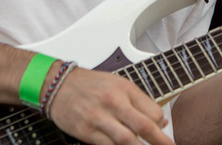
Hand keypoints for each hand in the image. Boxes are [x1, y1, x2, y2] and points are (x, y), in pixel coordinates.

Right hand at [47, 67, 173, 144]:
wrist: (57, 84)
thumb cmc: (90, 84)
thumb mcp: (118, 83)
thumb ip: (139, 100)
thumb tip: (160, 120)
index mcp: (124, 89)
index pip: (151, 111)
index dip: (161, 124)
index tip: (165, 132)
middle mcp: (113, 102)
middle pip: (143, 126)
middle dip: (159, 141)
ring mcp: (99, 118)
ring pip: (126, 140)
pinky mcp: (86, 132)